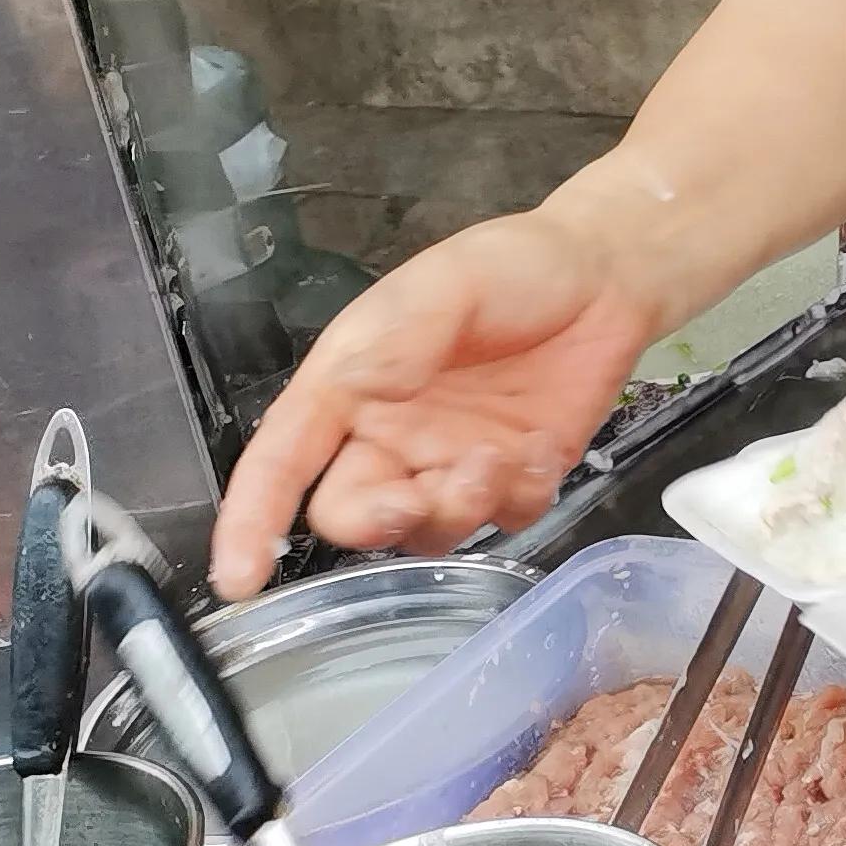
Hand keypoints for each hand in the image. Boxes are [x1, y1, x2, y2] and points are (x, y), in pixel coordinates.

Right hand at [211, 210, 658, 595]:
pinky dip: (518, 498)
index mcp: (351, 386)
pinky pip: (502, 519)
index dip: (250, 520)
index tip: (238, 578)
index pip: (281, 461)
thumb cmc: (513, 266)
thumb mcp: (450, 283)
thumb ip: (402, 336)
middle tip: (418, 496)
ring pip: (425, 530)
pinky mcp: (515, 476)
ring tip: (498, 456)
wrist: (607, 275)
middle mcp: (391, 435)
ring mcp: (453, 461)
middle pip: (350, 513)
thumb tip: (357, 385)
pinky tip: (540, 449)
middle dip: (376, 521)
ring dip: (455, 509)